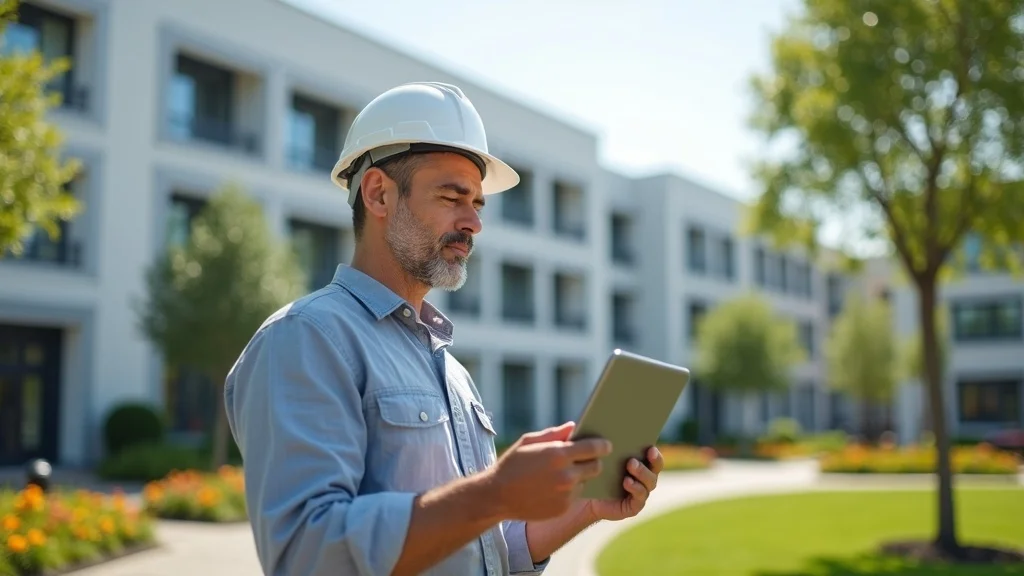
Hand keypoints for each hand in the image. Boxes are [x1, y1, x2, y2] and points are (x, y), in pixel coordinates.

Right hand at [484, 422, 611, 520]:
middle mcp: (566, 475)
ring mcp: (565, 494)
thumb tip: (573, 427)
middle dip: (593, 462)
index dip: (602, 446)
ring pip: (585, 482)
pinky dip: (569, 491)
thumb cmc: (512, 464)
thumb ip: (554, 434)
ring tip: (563, 474)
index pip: (594, 448)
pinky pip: (575, 496)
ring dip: (579, 477)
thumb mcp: (529, 441)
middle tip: (586, 459)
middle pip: (596, 467)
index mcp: (558, 454)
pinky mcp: (563, 509)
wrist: (496, 496)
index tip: (606, 445)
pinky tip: (554, 487)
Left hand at [583, 445, 662, 521]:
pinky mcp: (633, 506)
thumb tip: (573, 423)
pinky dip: (635, 489)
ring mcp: (640, 492)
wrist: (583, 500)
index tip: (650, 441)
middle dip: (653, 459)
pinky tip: (626, 482)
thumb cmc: (589, 473)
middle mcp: (643, 476)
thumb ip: (585, 440)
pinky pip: (639, 498)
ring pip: (650, 482)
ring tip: (631, 464)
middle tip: (647, 451)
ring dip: (642, 472)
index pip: (652, 453)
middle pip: (656, 466)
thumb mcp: (588, 455)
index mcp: (638, 460)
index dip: (654, 448)